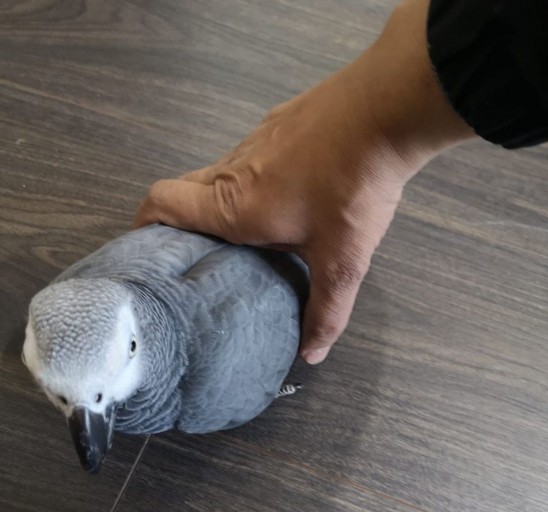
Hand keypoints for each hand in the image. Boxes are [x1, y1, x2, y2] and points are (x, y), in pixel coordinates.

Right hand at [134, 0, 473, 363]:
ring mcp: (256, 138)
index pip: (161, 204)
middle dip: (182, 223)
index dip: (143, 225)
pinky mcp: (281, 121)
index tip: (147, 251)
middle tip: (201, 256)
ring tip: (247, 234)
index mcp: (234, 205)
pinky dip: (251, 178)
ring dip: (219, 201)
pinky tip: (289, 195)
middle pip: (184, 190)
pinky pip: (250, 155)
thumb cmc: (355, 188)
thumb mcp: (343, 261)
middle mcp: (233, 168)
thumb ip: (326, 311)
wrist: (389, 107)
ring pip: (218, 172)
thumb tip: (311, 354)